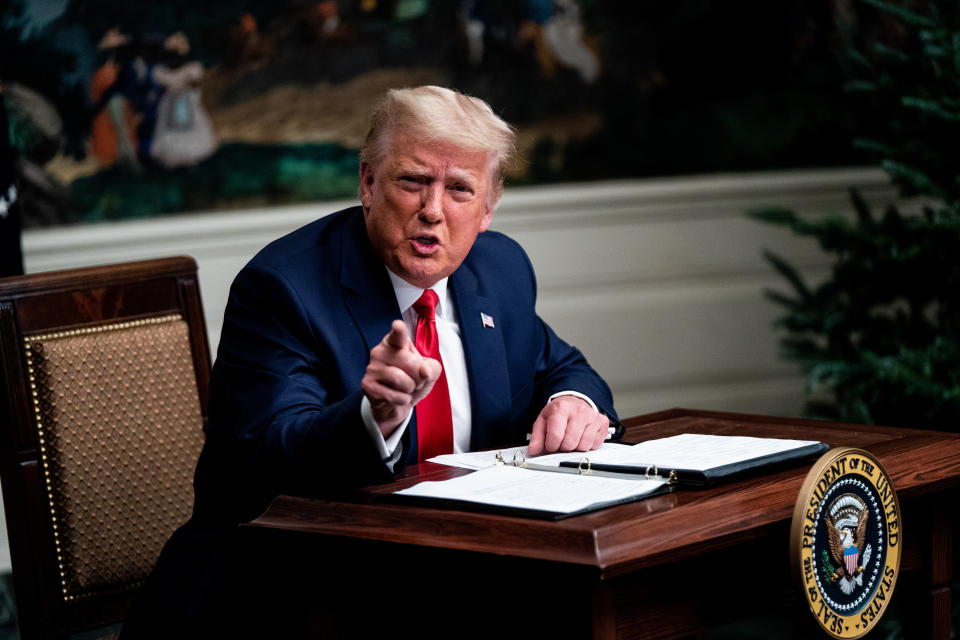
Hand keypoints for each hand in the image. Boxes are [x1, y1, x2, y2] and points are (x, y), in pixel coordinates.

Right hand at [361, 320, 441, 436]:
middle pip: (409, 362)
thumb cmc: (412, 382)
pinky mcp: (367, 385)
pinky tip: (397, 397)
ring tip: (406, 388)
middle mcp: (380, 351)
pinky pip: (393, 395)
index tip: (398, 325)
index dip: (399, 330)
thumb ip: (432, 368)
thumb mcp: (429, 372)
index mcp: (394, 342)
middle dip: (419, 376)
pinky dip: (402, 399)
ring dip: (410, 388)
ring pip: (400, 379)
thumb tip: (424, 372)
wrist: (397, 404)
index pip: (398, 335)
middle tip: (415, 380)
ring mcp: (372, 368)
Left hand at [528, 395, 607, 455]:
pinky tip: (582, 436)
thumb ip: (537, 437)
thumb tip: (534, 451)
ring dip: (575, 447)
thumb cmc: (559, 413)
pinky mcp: (602, 422)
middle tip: (562, 441)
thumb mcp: (543, 421)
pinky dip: (587, 445)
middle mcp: (578, 411)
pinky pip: (594, 445)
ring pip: (583, 446)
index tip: (551, 444)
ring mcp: (592, 416)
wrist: (575, 401)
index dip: (551, 446)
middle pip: (570, 444)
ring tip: (572, 438)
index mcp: (561, 408)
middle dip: (563, 448)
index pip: (555, 436)